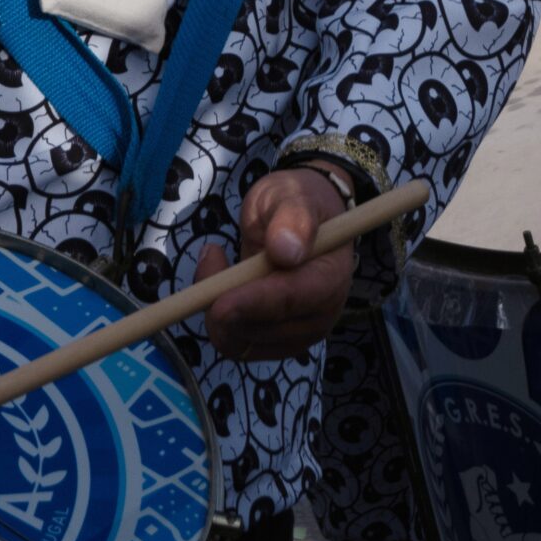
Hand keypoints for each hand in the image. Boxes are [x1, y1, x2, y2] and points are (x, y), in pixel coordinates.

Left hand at [198, 166, 353, 360]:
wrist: (300, 218)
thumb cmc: (297, 200)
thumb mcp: (293, 194)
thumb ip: (292, 218)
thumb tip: (287, 252)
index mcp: (330, 277)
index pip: (291, 301)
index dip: (253, 303)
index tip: (219, 302)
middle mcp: (320, 315)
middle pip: (265, 330)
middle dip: (226, 304)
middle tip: (210, 254)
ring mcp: (300, 333)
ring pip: (246, 343)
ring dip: (217, 311)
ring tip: (214, 262)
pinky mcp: (278, 341)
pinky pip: (240, 346)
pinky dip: (219, 322)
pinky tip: (218, 285)